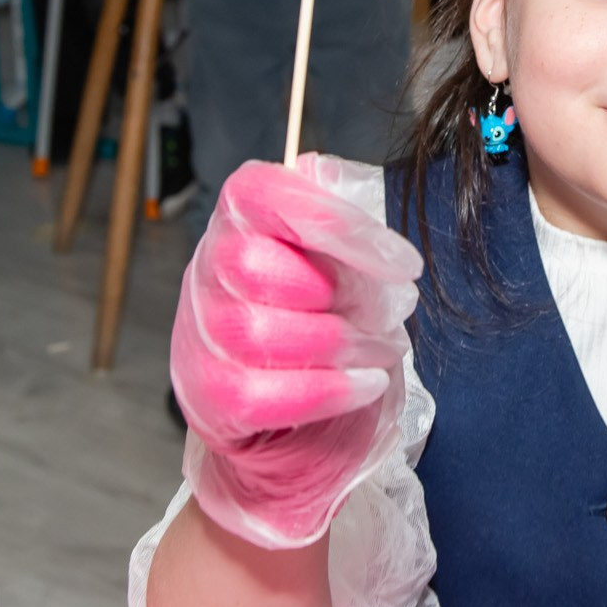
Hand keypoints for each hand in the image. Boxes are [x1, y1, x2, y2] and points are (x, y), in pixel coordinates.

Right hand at [173, 157, 421, 547]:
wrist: (286, 431)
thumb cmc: (320, 330)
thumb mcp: (335, 264)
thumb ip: (333, 224)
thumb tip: (333, 174)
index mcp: (239, 220)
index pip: (269, 197)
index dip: (341, 226)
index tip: (407, 263)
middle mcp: (205, 272)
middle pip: (256, 268)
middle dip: (340, 295)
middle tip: (392, 313)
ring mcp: (200, 338)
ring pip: (263, 333)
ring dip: (344, 345)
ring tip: (384, 350)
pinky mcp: (209, 400)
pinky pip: (268, 394)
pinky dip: (331, 390)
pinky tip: (366, 384)